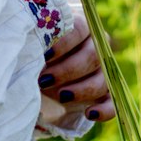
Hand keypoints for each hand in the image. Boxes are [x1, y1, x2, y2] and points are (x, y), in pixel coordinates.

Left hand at [37, 12, 114, 128]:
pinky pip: (112, 102)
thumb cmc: (37, 51)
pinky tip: (89, 113)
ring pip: (103, 79)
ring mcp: (103, 71)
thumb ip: (36, 43)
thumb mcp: (35, 45)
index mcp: (81, 27)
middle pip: (93, 55)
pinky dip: (104, 110)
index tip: (45, 56)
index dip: (63, 43)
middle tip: (45, 80)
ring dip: (82, 90)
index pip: (79, 28)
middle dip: (68, 70)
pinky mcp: (105, 94)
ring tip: (60, 96)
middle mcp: (97, 46)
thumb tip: (28, 51)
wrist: (43, 70)